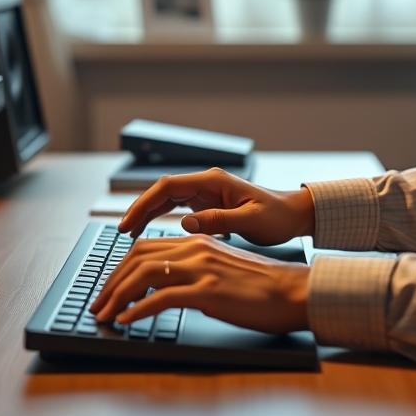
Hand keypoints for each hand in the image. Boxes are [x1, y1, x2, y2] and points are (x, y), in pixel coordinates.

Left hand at [89, 234, 309, 333]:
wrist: (292, 291)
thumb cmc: (261, 287)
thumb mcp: (222, 269)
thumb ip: (195, 271)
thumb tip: (167, 289)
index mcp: (198, 242)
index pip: (145, 248)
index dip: (119, 269)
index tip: (108, 289)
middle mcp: (196, 250)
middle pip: (138, 259)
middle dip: (111, 284)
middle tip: (98, 305)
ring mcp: (202, 270)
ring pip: (144, 276)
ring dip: (118, 298)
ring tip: (106, 316)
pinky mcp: (209, 291)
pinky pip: (163, 299)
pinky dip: (139, 311)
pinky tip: (128, 322)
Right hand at [117, 167, 315, 245]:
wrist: (293, 215)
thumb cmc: (277, 216)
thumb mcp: (251, 220)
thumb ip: (219, 220)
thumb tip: (186, 223)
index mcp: (214, 181)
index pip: (169, 186)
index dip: (145, 203)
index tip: (129, 221)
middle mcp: (206, 183)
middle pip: (162, 192)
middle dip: (140, 209)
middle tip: (122, 232)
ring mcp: (205, 194)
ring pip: (167, 201)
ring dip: (147, 215)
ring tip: (129, 234)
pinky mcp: (207, 205)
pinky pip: (176, 210)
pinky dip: (160, 220)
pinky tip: (149, 233)